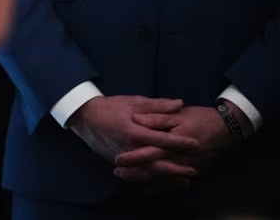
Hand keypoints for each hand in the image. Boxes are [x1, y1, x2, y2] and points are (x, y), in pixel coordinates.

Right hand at [68, 95, 199, 177]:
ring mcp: (123, 157)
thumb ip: (157, 105)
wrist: (84, 117)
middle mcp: (129, 148)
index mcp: (133, 131)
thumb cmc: (110, 107)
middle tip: (194, 170)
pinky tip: (164, 180)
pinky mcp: (118, 162)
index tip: (196, 144)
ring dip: (167, 176)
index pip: (162, 139)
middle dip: (176, 168)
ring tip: (183, 179)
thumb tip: (179, 103)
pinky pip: (139, 173)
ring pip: (149, 171)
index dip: (180, 142)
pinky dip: (153, 177)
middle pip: (157, 162)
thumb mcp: (133, 101)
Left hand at [113, 104, 239, 179]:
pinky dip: (162, 186)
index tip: (118, 160)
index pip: (150, 153)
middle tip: (118, 173)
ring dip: (146, 181)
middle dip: (136, 173)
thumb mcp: (178, 114)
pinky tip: (150, 187)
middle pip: (155, 170)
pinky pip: (176, 182)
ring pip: (164, 178)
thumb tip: (136, 118)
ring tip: (128, 180)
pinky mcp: (195, 171)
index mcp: (174, 143)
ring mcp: (189, 167)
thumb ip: (157, 117)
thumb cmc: (201, 118)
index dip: (133, 157)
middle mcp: (181, 159)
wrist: (227, 128)